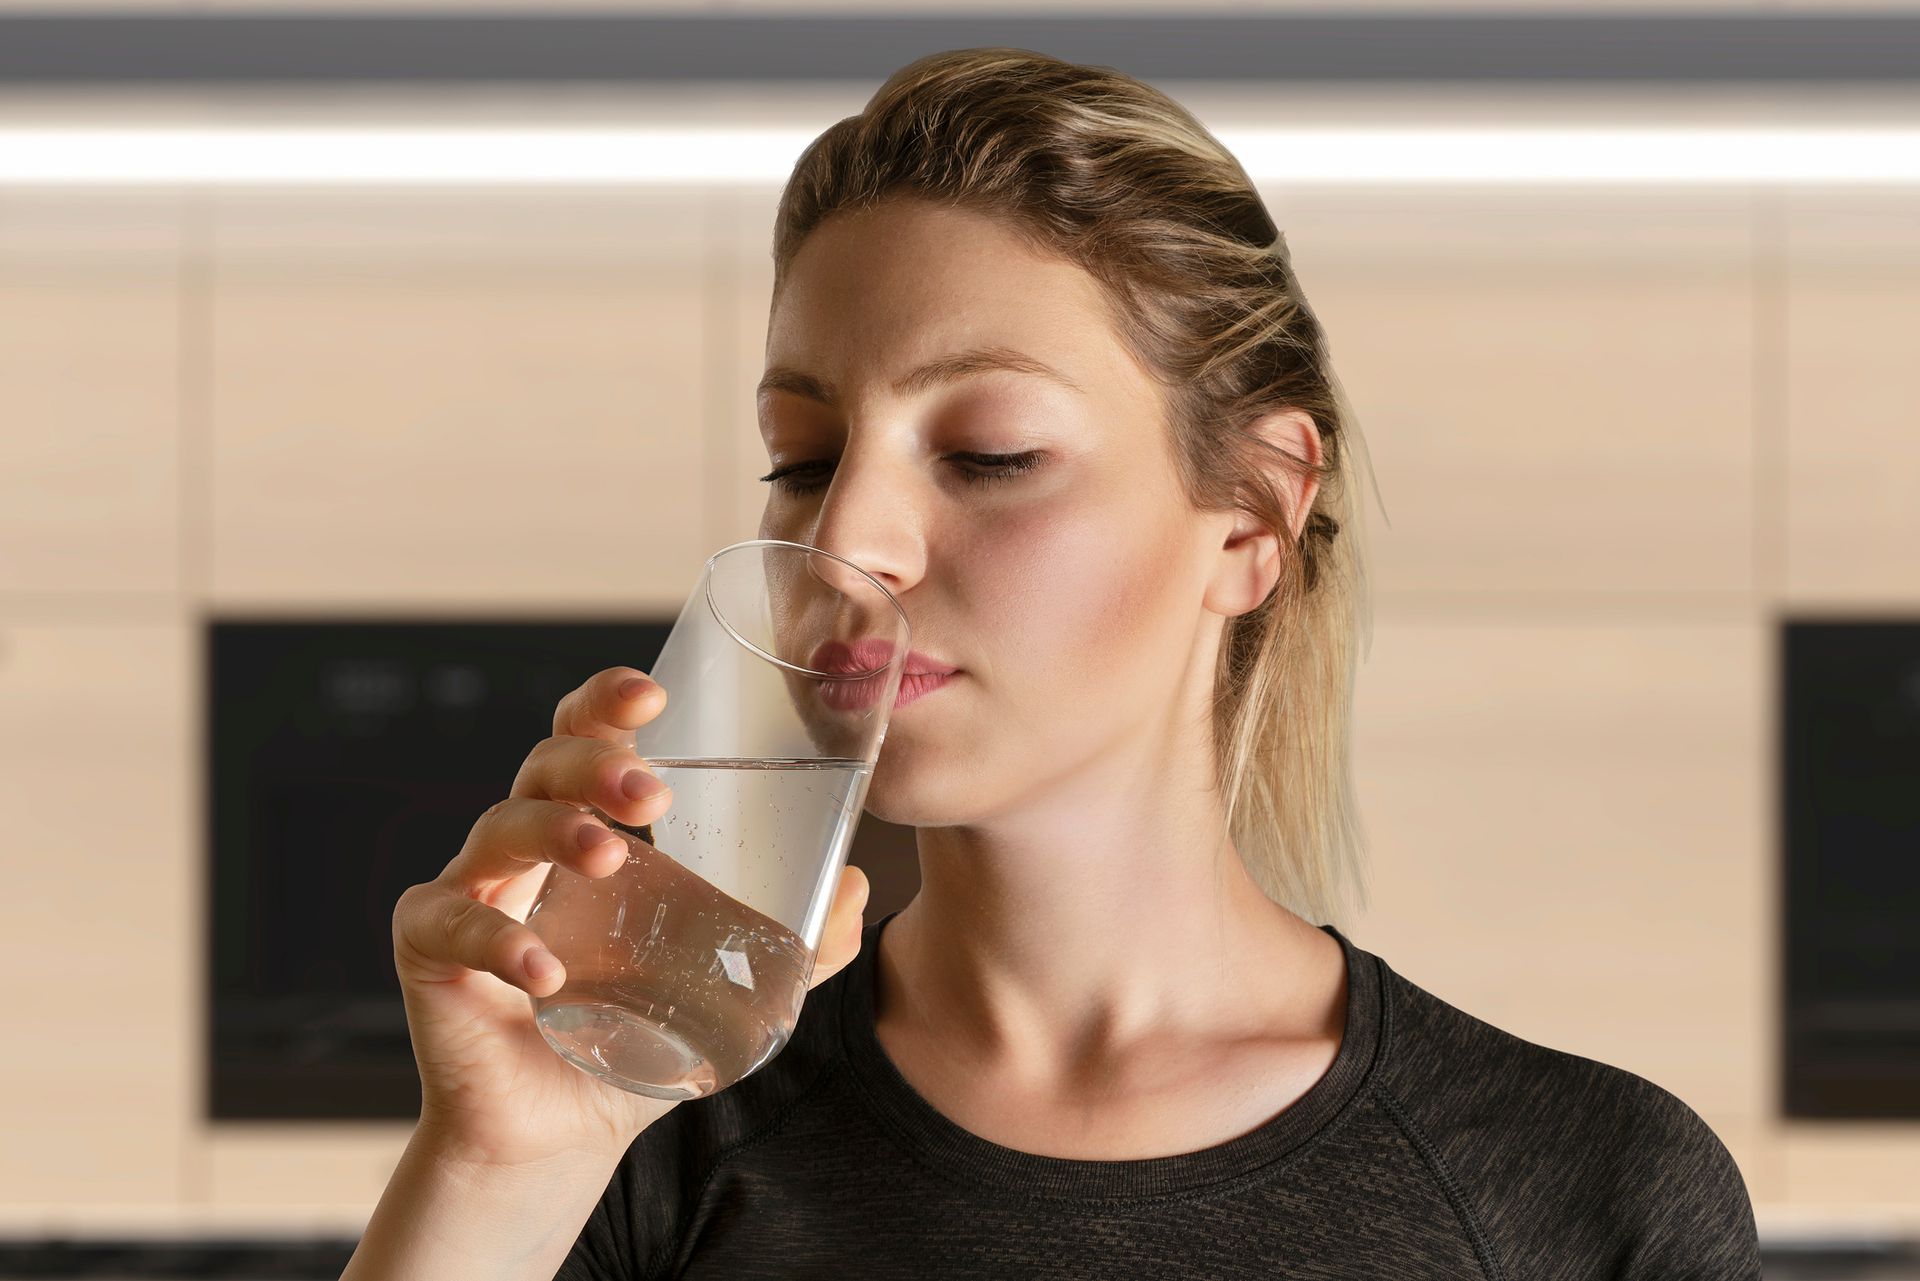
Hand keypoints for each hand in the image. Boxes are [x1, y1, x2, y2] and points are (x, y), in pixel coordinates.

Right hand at [389, 666, 870, 1169]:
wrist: (558, 1135)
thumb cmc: (630, 1039)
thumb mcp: (723, 991)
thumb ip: (791, 946)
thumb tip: (856, 887)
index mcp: (585, 831)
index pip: (586, 741)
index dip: (607, 705)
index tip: (653, 697)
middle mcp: (525, 848)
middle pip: (543, 766)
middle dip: (596, 764)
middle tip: (654, 796)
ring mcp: (473, 891)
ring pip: (499, 827)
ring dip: (556, 832)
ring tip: (611, 858)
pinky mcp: (429, 952)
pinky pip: (448, 924)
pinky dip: (498, 941)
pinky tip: (546, 972)